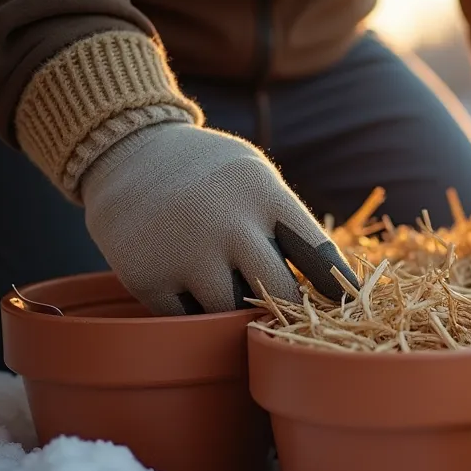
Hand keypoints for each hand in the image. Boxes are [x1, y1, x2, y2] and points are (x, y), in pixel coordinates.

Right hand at [80, 122, 357, 314]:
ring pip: (232, 312)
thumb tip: (334, 287)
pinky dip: (194, 309)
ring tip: (227, 283)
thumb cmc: (210, 174)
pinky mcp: (146, 277)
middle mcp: (227, 223)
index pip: (318, 253)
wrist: (125, 151)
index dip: (337, 286)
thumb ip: (287, 223)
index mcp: (263, 193)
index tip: (346, 305)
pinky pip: (188, 318)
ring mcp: (184, 252)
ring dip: (235, 307)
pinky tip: (188, 284)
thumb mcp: (255, 176)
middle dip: (286, 307)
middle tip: (284, 309)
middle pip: (280, 295)